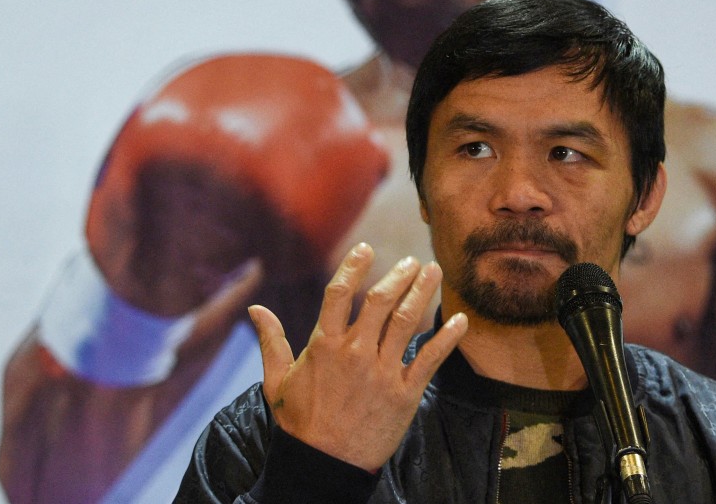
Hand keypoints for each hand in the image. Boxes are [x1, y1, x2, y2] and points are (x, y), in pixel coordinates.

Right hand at [249, 243, 466, 471]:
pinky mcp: (404, 394)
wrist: (324, 467)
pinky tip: (460, 320)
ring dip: (423, 293)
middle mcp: (355, 354)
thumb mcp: (276, 381)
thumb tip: (255, 309)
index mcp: (323, 345)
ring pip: (407, 322)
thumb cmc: (299, 424)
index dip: (353, 266)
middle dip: (399, 276)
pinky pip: (430, 359)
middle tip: (412, 261)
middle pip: (380, 301)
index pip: (339, 293)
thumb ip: (271, 341)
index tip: (366, 248)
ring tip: (434, 272)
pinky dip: (448, 337)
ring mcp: (382, 373)